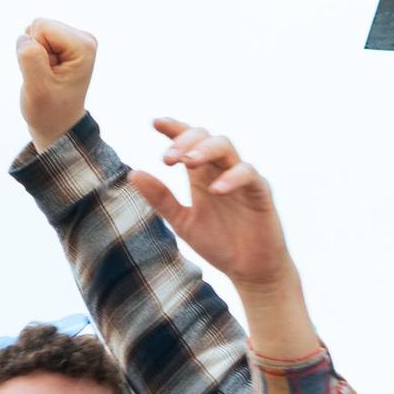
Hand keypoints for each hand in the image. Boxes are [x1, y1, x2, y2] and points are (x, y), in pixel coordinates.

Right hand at [17, 19, 97, 151]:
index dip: (34, 51)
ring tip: (46, 76)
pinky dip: (34, 55)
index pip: (41, 26)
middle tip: (45, 76)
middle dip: (34, 52)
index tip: (46, 74)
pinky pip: (35, 37)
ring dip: (34, 55)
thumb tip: (25, 37)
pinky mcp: (65, 42)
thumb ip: (30, 58)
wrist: (57, 125)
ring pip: (35, 31)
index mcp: (83, 46)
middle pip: (39, 25)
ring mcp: (75, 40)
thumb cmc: (49, 111)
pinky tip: (46, 72)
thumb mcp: (37, 89)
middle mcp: (84, 38)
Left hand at [130, 121, 295, 292]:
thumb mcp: (182, 222)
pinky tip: (215, 190)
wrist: (250, 271)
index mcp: (201, 175)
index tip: (155, 123)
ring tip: (187, 163)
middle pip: (205, 137)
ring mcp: (242, 179)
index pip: (188, 142)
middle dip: (185, 141)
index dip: (174, 129)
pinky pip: (248, 174)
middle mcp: (220, 171)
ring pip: (226, 147)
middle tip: (168, 158)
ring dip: (205, 150)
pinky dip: (232, 178)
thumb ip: (160, 199)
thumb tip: (132, 173)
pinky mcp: (260, 192)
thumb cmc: (219, 244)